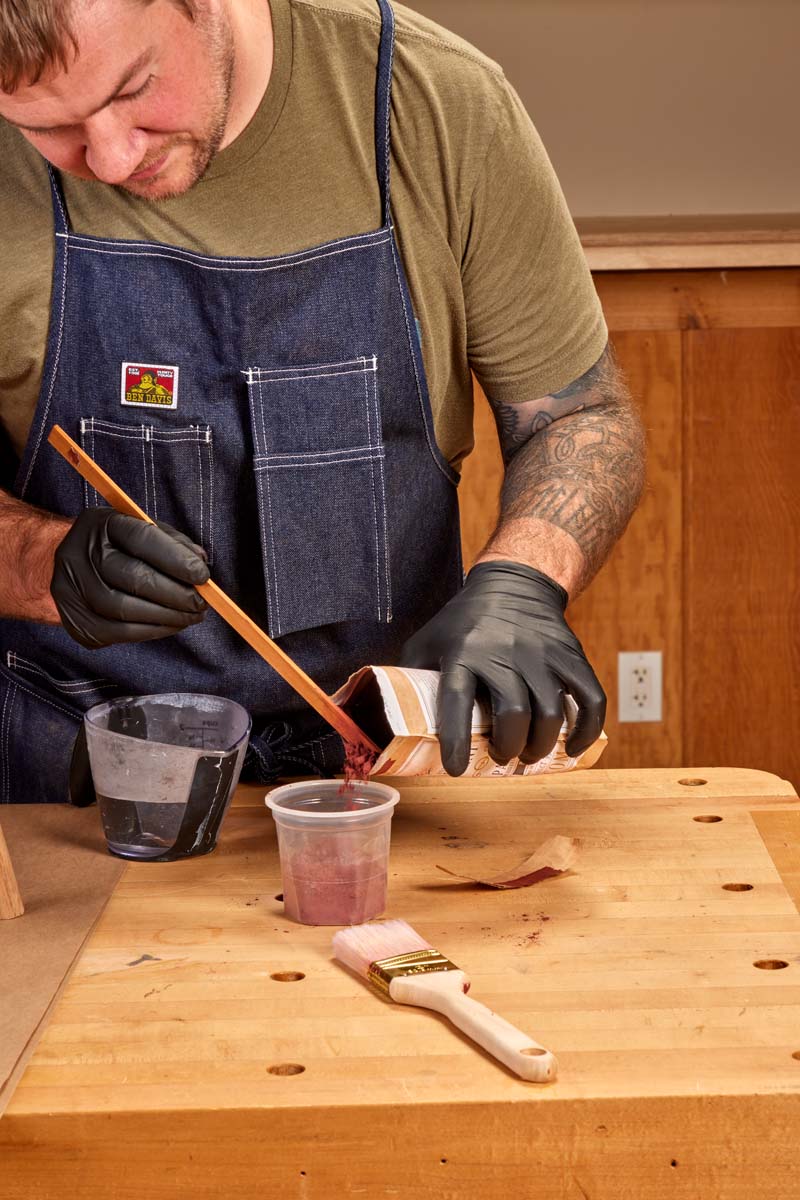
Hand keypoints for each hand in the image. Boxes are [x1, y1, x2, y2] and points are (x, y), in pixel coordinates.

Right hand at [51, 508, 209, 648]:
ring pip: (126, 610)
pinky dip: (153, 630)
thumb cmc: (119, 547)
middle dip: (176, 594)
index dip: (176, 559)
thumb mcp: (143, 530)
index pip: (141, 539)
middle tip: (201, 603)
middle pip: (133, 578)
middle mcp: (80, 555)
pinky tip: (171, 624)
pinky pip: (120, 633)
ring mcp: (74, 590)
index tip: (203, 576)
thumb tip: (199, 562)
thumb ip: (173, 542)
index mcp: (102, 524)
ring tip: (192, 616)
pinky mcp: (78, 622)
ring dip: (168, 616)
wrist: (73, 568)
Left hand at [399, 560, 605, 775]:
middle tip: (501, 756)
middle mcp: (504, 652)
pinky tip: (572, 748)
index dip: (456, 740)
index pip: (457, 702)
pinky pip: (589, 699)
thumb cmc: (463, 622)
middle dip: (508, 748)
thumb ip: (411, 677)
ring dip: (541, 747)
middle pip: (513, 714)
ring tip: (528, 755)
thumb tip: (388, 722)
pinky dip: (585, 731)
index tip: (456, 769)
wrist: (515, 583)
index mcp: (462, 653)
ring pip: (550, 713)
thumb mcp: (427, 641)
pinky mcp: (571, 654)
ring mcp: (541, 653)